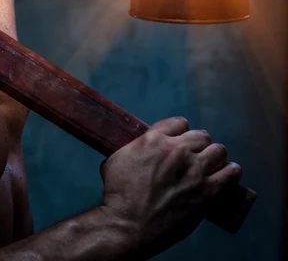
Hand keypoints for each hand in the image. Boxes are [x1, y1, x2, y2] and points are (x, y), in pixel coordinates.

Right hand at [100, 117, 241, 258]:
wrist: (127, 226)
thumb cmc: (118, 195)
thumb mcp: (117, 158)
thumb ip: (135, 147)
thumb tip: (143, 145)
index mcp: (154, 139)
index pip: (179, 123)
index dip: (181, 133)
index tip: (181, 141)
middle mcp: (177, 150)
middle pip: (201, 136)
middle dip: (199, 145)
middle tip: (196, 156)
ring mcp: (194, 171)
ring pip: (218, 150)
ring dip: (215, 156)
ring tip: (212, 165)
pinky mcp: (206, 192)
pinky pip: (230, 173)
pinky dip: (231, 171)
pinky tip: (230, 172)